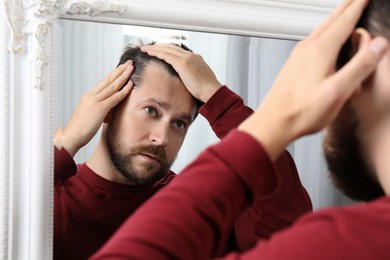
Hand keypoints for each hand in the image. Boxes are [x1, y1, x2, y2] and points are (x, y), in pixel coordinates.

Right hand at [59, 60, 133, 156]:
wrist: (70, 137)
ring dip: (124, 75)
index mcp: (88, 96)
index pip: (104, 82)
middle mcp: (91, 95)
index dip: (114, 74)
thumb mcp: (91, 116)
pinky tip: (130, 84)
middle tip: (130, 62)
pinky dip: (124, 90)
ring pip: (113, 85)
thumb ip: (100, 110)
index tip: (122, 68)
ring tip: (132, 68)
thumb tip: (110, 110)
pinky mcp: (99, 109)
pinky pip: (114, 97)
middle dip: (120, 70)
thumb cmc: (80, 130)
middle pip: (109, 79)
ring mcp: (95, 101)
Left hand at [141, 44, 222, 101]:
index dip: (168, 49)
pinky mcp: (182, 63)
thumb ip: (192, 76)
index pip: (179, 50)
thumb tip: (187, 80)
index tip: (160, 51)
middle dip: (160, 46)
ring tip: (146, 48)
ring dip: (155, 48)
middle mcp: (191, 56)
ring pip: (167, 48)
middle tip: (150, 47)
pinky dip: (156, 52)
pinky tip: (149, 52)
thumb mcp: (199, 80)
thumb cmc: (207, 91)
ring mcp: (187, 58)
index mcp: (196, 58)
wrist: (212, 92)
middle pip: (171, 47)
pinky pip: (166, 54)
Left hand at [239, 0, 387, 160]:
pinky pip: (312, 40)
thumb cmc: (301, 112)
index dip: (358, 7)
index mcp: (320, 51)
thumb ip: (360, 66)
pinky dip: (323, 32)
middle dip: (346, 7)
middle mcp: (307, 49)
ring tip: (343, 13)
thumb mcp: (338, 91)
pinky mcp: (293, 65)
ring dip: (334, 18)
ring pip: (320, 29)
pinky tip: (323, 40)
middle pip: (331, 20)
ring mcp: (297, 56)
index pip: (344, 21)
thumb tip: (379, 45)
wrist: (274, 122)